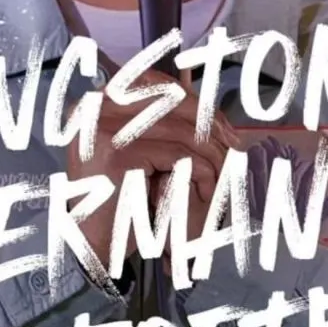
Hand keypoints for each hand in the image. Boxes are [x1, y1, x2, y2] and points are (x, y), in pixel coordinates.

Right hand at [66, 69, 239, 274]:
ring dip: (211, 151)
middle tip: (234, 142)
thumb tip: (199, 99)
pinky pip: (177, 155)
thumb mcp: (133, 150)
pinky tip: (208, 185)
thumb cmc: (119, 199)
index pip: (153, 81)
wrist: (93, 244)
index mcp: (96, 102)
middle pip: (170, 101)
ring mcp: (104, 129)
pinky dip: (200, 170)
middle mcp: (94, 109)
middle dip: (208, 121)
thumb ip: (155, 122)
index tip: (219, 122)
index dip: (191, 99)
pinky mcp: (118, 155)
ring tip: (225, 168)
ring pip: (180, 130)